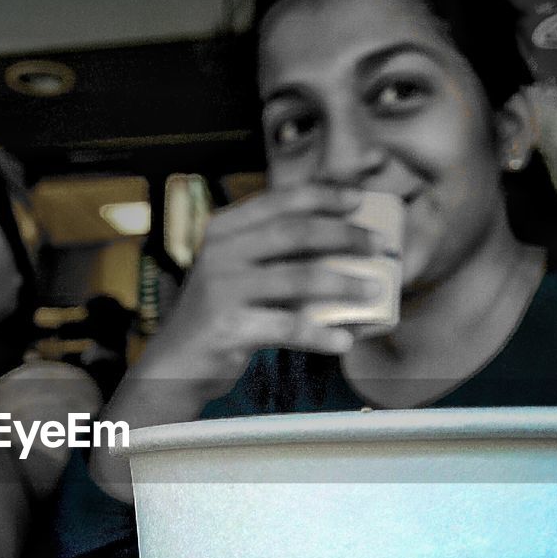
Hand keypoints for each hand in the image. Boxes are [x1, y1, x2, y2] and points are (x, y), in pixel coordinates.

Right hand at [140, 184, 389, 395]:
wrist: (177, 361)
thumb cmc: (222, 313)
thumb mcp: (239, 272)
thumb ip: (276, 256)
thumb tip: (347, 251)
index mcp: (225, 229)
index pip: (280, 201)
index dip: (323, 196)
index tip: (358, 200)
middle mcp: (220, 252)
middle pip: (295, 233)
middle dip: (344, 236)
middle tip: (379, 245)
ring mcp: (222, 288)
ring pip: (297, 278)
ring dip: (343, 284)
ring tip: (373, 291)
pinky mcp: (228, 327)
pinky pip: (287, 327)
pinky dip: (320, 334)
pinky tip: (344, 340)